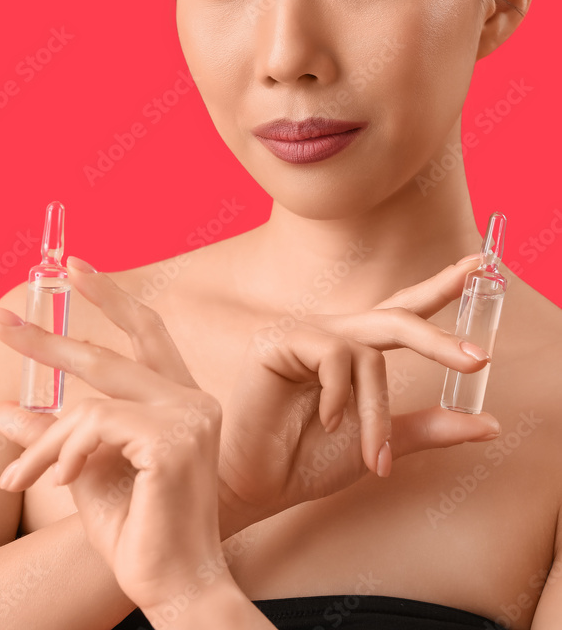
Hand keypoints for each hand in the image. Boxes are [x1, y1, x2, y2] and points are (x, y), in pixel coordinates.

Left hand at [0, 258, 230, 613]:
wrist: (174, 586)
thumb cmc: (138, 532)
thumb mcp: (81, 470)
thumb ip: (50, 433)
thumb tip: (0, 409)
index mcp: (181, 401)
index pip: (147, 333)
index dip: (112, 296)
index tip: (73, 268)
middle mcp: (193, 400)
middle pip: (109, 354)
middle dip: (47, 342)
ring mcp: (188, 417)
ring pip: (90, 401)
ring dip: (45, 441)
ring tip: (21, 478)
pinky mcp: (172, 440)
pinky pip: (95, 426)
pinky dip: (66, 452)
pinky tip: (64, 480)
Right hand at [217, 255, 501, 522]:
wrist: (260, 486)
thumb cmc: (310, 460)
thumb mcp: (383, 442)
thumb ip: (429, 427)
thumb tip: (490, 424)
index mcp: (355, 349)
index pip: (402, 309)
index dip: (438, 287)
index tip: (478, 265)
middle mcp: (333, 334)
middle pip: (394, 318)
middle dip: (437, 339)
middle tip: (478, 360)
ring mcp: (304, 332)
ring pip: (368, 354)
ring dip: (377, 413)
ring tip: (375, 460)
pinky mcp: (279, 340)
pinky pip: (333, 357)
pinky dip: (337, 399)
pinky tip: (324, 423)